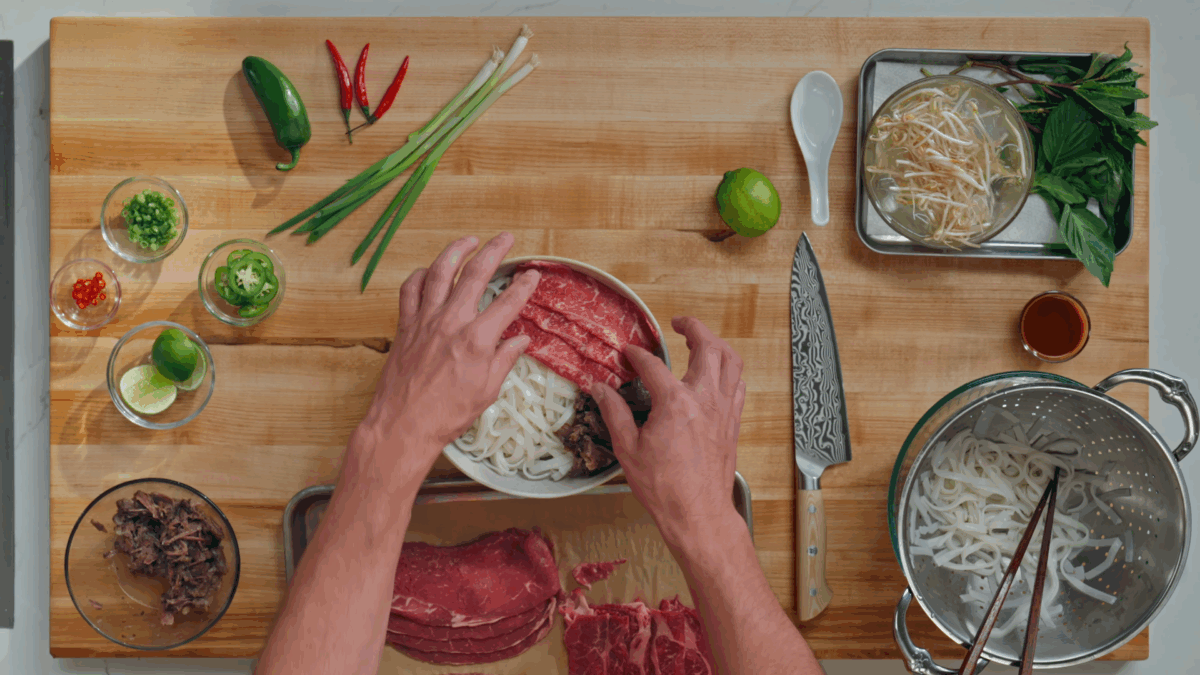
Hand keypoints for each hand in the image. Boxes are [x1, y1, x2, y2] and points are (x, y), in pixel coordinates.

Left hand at [363, 233, 539, 468]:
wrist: (403, 425)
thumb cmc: (447, 414)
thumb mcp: (487, 391)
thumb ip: (504, 360)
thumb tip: (520, 340)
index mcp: (477, 340)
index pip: (508, 302)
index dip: (524, 286)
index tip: (533, 274)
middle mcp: (451, 322)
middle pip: (475, 274)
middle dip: (494, 251)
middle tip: (506, 238)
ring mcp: (425, 321)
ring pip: (440, 272)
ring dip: (456, 250)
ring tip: (469, 239)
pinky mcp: (405, 326)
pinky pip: (410, 290)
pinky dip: (420, 275)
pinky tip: (430, 271)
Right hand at [592, 316, 746, 549]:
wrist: (698, 514)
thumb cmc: (664, 488)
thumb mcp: (628, 449)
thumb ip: (614, 413)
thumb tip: (599, 389)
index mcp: (675, 403)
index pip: (653, 365)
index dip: (637, 356)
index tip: (628, 353)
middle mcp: (705, 400)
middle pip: (708, 347)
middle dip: (693, 328)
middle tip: (679, 323)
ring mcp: (723, 410)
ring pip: (731, 361)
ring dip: (717, 344)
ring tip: (701, 340)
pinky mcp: (733, 423)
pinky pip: (738, 385)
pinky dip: (729, 371)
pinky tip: (717, 373)